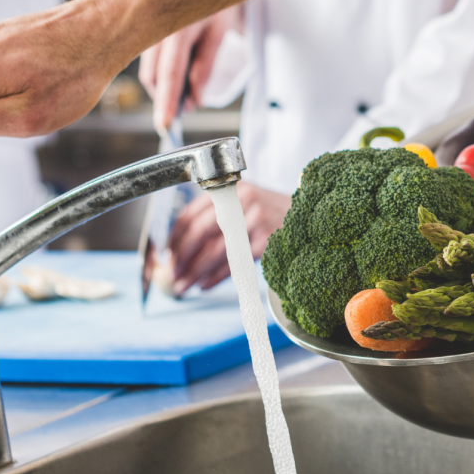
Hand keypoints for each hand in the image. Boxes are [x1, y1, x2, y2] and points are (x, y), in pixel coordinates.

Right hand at [140, 5, 242, 131]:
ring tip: (185, 95)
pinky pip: (146, 53)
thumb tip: (196, 95)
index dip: (167, 102)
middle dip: (164, 98)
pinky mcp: (143, 21)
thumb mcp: (221, 27)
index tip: (165, 124)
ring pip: (147, 66)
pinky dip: (159, 69)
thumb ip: (207, 62)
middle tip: (182, 112)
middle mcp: (155, 25)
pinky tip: (174, 74)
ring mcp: (147, 23)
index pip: (170, 73)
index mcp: (177, 26)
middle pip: (151, 75)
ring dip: (163, 85)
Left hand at [166, 181, 287, 293]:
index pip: (191, 213)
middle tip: (172, 274)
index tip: (166, 255)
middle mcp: (240, 200)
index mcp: (227, 189)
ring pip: (217, 249)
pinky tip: (206, 284)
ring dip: (197, 271)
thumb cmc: (267, 212)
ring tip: (184, 285)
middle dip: (183, 256)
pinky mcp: (268, 239)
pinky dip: (218, 276)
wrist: (306, 213)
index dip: (175, 237)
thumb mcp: (239, 203)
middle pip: (201, 231)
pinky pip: (236, 261)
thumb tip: (178, 248)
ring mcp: (256, 219)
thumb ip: (212, 217)